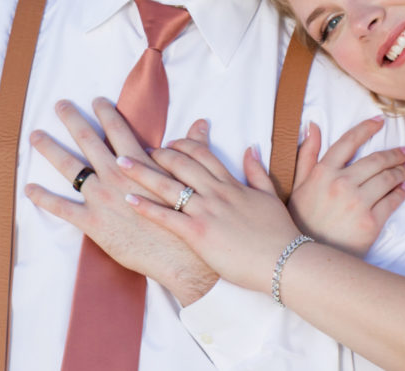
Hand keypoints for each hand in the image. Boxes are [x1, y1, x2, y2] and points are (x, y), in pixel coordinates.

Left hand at [24, 98, 218, 304]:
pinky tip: (29, 189)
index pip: (119, 130)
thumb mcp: (190, 179)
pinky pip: (62, 208)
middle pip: (89, 141)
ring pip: (70, 168)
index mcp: (140, 164)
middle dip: (73, 120)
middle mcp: (117, 176)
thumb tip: (201, 123)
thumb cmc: (189, 216)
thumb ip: (192, 148)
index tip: (97, 100)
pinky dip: (43, 198)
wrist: (183, 254)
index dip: (107, 113)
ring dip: (51, 149)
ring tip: (37, 135)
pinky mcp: (94, 224)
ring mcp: (102, 198)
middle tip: (60, 105)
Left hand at [119, 138, 300, 293]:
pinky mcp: (198, 234)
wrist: (284, 261)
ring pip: (169, 185)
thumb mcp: (269, 195)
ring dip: (142, 173)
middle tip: (135, 149)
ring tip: (121, 163)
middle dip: (156, 153)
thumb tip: (250, 147)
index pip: (202, 154)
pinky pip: (167, 217)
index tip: (167, 143)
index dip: (182, 144)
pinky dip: (146, 207)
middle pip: (181, 163)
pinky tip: (129, 199)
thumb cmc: (278, 232)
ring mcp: (206, 212)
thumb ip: (256, 170)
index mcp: (231, 184)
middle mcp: (216, 192)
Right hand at [288, 119, 404, 256]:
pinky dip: (401, 192)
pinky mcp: (371, 222)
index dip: (366, 128)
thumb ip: (306, 154)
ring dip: (402, 171)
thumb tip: (312, 125)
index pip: (349, 141)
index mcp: (323, 172)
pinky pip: (392, 201)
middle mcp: (341, 184)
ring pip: (387, 179)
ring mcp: (357, 203)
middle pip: (376, 160)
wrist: (307, 259)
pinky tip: (404, 188)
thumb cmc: (302, 221)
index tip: (380, 121)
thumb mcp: (297, 186)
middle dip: (395, 154)